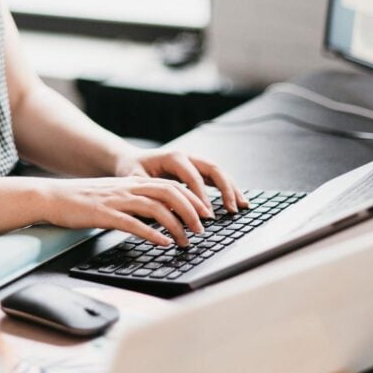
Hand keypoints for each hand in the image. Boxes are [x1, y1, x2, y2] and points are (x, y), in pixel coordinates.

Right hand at [40, 177, 212, 246]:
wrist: (53, 197)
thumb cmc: (83, 200)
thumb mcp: (115, 196)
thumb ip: (136, 202)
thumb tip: (161, 216)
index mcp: (132, 182)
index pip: (171, 185)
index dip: (192, 198)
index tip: (205, 213)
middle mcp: (128, 188)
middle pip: (169, 192)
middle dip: (191, 210)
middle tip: (203, 228)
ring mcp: (117, 200)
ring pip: (155, 207)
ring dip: (176, 224)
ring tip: (186, 240)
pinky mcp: (104, 214)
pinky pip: (133, 222)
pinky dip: (152, 233)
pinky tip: (162, 242)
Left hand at [114, 148, 248, 215]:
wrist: (129, 160)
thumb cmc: (131, 170)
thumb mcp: (136, 182)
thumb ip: (152, 194)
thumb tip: (170, 212)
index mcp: (173, 157)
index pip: (193, 177)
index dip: (202, 196)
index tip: (208, 215)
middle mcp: (187, 157)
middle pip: (214, 169)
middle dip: (225, 190)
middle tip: (232, 210)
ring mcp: (193, 162)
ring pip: (219, 173)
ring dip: (232, 189)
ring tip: (243, 206)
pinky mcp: (196, 170)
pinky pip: (216, 178)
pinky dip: (227, 189)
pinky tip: (236, 202)